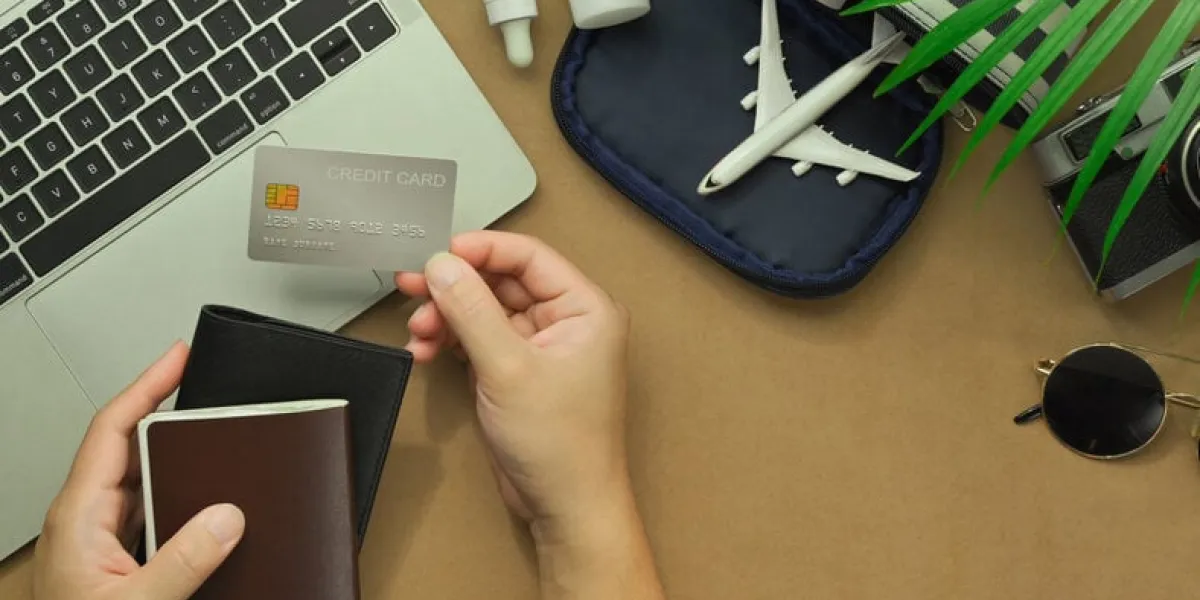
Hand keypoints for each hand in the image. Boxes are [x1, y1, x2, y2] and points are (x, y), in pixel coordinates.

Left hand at [32, 342, 245, 599]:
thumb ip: (181, 562)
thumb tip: (227, 516)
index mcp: (78, 518)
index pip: (112, 430)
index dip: (146, 386)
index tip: (177, 358)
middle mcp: (85, 523)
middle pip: (130, 449)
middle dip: (172, 418)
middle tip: (208, 392)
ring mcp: (99, 544)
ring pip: (143, 484)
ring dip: (181, 464)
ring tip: (219, 445)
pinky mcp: (114, 565)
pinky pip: (151, 516)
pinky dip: (182, 501)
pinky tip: (208, 508)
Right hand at [397, 232, 663, 599]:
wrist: (564, 506)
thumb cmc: (563, 446)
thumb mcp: (510, 369)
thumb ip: (473, 312)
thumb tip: (444, 266)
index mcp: (585, 309)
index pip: (528, 257)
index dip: (481, 250)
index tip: (440, 252)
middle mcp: (566, 322)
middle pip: (501, 282)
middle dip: (455, 286)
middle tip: (414, 285)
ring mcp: (539, 348)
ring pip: (484, 311)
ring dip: (447, 317)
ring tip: (419, 331)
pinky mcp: (516, 372)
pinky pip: (478, 340)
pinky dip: (450, 342)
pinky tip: (426, 350)